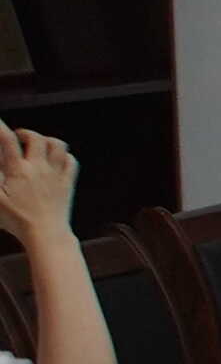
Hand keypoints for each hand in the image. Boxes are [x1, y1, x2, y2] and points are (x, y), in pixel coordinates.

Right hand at [0, 125, 71, 246]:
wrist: (46, 233)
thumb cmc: (19, 220)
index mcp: (18, 171)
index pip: (8, 142)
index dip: (0, 129)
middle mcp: (39, 168)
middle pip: (37, 138)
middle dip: (26, 133)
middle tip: (19, 136)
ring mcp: (56, 174)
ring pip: (59, 146)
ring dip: (48, 141)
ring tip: (39, 144)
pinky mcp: (67, 183)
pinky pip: (71, 161)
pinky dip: (65, 156)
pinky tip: (58, 158)